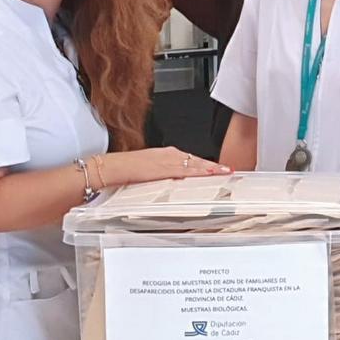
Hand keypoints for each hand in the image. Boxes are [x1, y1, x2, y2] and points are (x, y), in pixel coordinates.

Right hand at [107, 146, 229, 185]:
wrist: (112, 168)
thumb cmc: (126, 171)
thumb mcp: (149, 172)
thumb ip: (162, 176)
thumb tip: (172, 184)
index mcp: (165, 155)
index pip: (190, 159)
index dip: (204, 164)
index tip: (217, 168)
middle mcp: (168, 155)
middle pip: (195, 160)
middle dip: (212, 165)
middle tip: (227, 170)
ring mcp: (167, 160)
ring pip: (194, 163)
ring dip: (209, 167)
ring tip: (223, 172)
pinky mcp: (163, 167)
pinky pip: (185, 169)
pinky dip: (198, 171)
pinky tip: (208, 173)